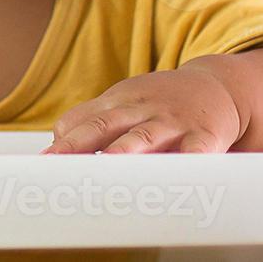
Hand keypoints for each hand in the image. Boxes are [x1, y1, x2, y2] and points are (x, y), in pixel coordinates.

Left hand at [42, 65, 243, 154]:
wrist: (217, 86)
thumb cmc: (160, 102)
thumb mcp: (123, 102)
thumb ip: (89, 120)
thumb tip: (53, 146)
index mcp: (118, 102)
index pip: (83, 120)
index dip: (63, 140)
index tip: (44, 160)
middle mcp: (141, 110)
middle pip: (105, 126)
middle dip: (79, 144)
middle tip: (56, 164)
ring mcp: (172, 122)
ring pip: (144, 138)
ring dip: (123, 153)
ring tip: (103, 168)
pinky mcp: (204, 136)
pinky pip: (195, 152)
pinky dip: (185, 163)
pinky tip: (173, 176)